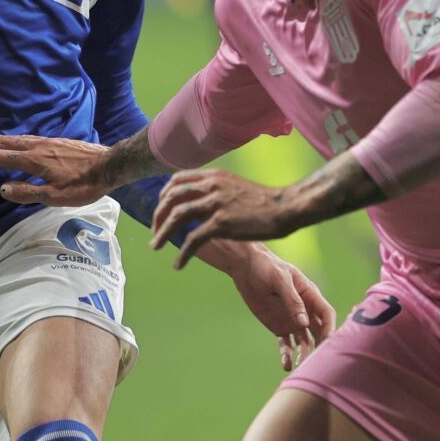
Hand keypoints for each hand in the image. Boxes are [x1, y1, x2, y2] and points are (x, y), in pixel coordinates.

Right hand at [0, 132, 115, 206]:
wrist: (110, 165)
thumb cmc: (84, 185)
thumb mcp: (55, 197)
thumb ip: (27, 193)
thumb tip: (2, 189)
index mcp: (34, 160)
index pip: (1, 159)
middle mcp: (38, 146)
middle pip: (6, 144)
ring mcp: (48, 142)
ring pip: (18, 138)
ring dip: (0, 139)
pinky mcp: (58, 142)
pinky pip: (29, 137)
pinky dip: (15, 138)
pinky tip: (17, 140)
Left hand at [150, 168, 301, 268]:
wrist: (285, 207)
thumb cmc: (265, 201)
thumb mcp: (236, 186)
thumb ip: (218, 190)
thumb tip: (204, 201)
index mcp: (214, 176)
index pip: (177, 180)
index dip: (164, 196)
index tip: (161, 211)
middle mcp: (211, 186)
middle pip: (171, 197)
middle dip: (158, 216)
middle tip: (155, 232)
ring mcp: (215, 204)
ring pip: (176, 217)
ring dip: (162, 232)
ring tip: (156, 246)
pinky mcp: (221, 224)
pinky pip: (192, 240)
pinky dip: (182, 254)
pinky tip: (178, 264)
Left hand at [207, 242, 337, 371]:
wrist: (246, 268)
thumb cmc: (267, 267)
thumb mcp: (280, 279)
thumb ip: (292, 300)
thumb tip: (304, 322)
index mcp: (310, 296)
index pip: (326, 314)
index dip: (330, 328)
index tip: (328, 342)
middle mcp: (305, 311)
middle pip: (318, 332)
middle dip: (319, 346)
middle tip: (316, 360)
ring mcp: (292, 320)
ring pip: (303, 341)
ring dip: (303, 354)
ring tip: (299, 365)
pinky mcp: (278, 327)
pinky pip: (286, 344)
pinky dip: (286, 354)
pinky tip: (286, 364)